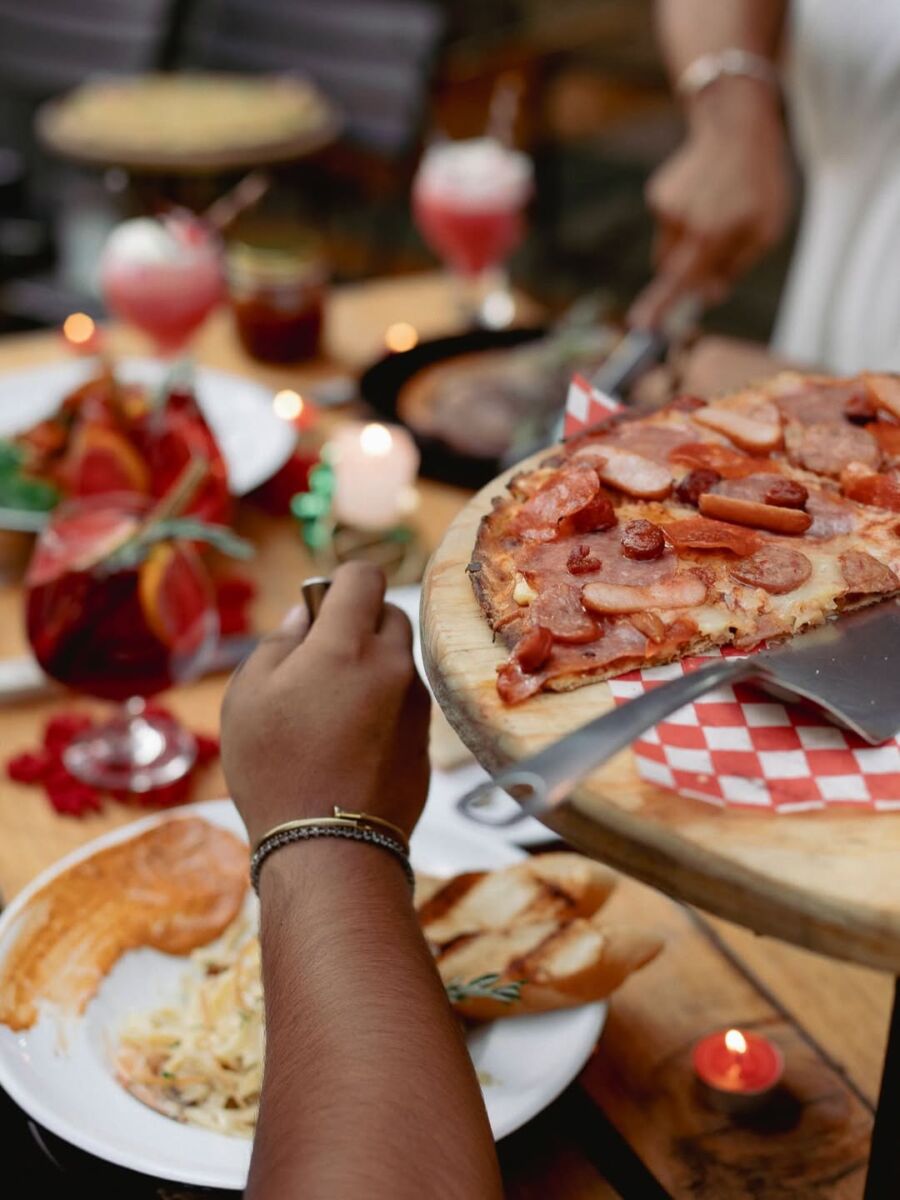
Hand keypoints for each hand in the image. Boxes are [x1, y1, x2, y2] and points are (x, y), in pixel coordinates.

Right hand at [221, 562, 430, 847]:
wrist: (330, 848)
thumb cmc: (275, 768)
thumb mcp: (248, 695)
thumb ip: (280, 642)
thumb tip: (306, 615)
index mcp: (346, 644)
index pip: (364, 575)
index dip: (340, 582)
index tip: (320, 607)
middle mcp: (393, 664)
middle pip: (389, 613)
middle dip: (359, 622)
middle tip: (321, 660)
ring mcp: (416, 703)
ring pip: (400, 659)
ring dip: (373, 665)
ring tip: (332, 709)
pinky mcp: (425, 738)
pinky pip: (405, 701)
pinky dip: (384, 704)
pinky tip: (352, 741)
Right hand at [629, 83, 790, 328]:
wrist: (736, 126)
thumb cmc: (759, 184)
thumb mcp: (766, 231)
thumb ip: (735, 267)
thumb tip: (708, 294)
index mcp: (712, 235)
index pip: (680, 282)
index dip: (660, 307)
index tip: (641, 326)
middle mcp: (684, 224)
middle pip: (672, 270)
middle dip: (686, 272)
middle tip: (713, 250)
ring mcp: (667, 208)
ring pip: (669, 248)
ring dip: (687, 244)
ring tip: (715, 213)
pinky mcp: (659, 195)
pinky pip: (667, 224)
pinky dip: (684, 219)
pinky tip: (705, 195)